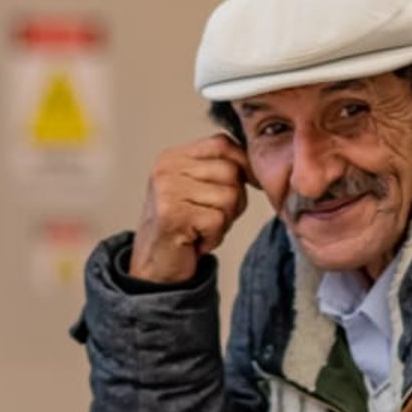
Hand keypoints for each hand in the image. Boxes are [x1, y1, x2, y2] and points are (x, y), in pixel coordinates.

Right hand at [131, 133, 250, 283]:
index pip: (222, 144)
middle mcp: (167, 169)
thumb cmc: (182, 229)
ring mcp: (167, 190)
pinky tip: (196, 241)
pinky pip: (218, 220)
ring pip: (229, 197)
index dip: (244, 164)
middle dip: (234, 200)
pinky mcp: (171, 215)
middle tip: (212, 219)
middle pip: (231, 172)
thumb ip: (220, 171)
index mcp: (173, 158)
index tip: (250, 183)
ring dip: (224, 221)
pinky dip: (214, 237)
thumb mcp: (199, 190)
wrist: (154, 267)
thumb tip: (257, 165)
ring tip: (202, 229)